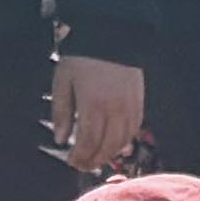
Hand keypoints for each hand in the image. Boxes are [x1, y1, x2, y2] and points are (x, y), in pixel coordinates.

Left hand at [51, 55, 143, 173]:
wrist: (110, 34)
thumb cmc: (83, 57)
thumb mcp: (63, 80)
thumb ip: (61, 111)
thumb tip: (60, 139)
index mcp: (93, 104)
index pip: (88, 142)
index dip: (80, 157)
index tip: (71, 161)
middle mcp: (114, 109)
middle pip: (106, 147)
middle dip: (93, 160)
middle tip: (83, 165)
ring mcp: (129, 107)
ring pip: (122, 142)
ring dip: (108, 155)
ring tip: (96, 158)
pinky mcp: (139, 102)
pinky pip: (134, 130)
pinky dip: (124, 142)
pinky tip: (113, 145)